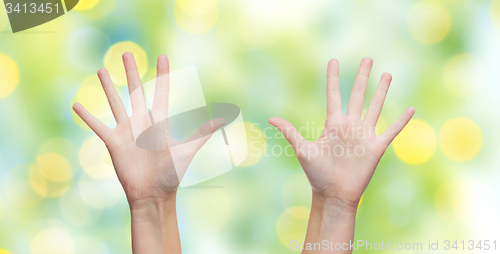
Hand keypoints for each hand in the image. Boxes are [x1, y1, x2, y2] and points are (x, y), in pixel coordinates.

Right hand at [73, 53, 224, 204]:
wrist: (153, 194)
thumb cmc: (171, 174)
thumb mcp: (187, 150)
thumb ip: (202, 133)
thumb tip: (224, 119)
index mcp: (159, 121)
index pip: (160, 91)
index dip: (162, 74)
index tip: (162, 57)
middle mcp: (142, 122)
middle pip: (135, 91)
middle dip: (131, 72)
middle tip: (126, 53)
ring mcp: (126, 131)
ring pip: (115, 103)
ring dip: (108, 87)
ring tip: (102, 70)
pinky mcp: (112, 142)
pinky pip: (97, 125)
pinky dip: (87, 116)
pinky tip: (76, 104)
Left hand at [269, 57, 413, 209]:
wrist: (334, 194)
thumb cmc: (317, 174)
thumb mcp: (303, 150)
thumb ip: (290, 132)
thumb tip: (270, 118)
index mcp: (332, 123)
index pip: (333, 94)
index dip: (333, 77)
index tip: (333, 61)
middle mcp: (349, 125)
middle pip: (358, 94)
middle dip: (363, 76)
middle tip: (367, 58)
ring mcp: (364, 135)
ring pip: (375, 107)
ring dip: (382, 91)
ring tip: (387, 74)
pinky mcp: (376, 147)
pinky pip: (392, 131)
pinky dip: (402, 121)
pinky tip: (411, 109)